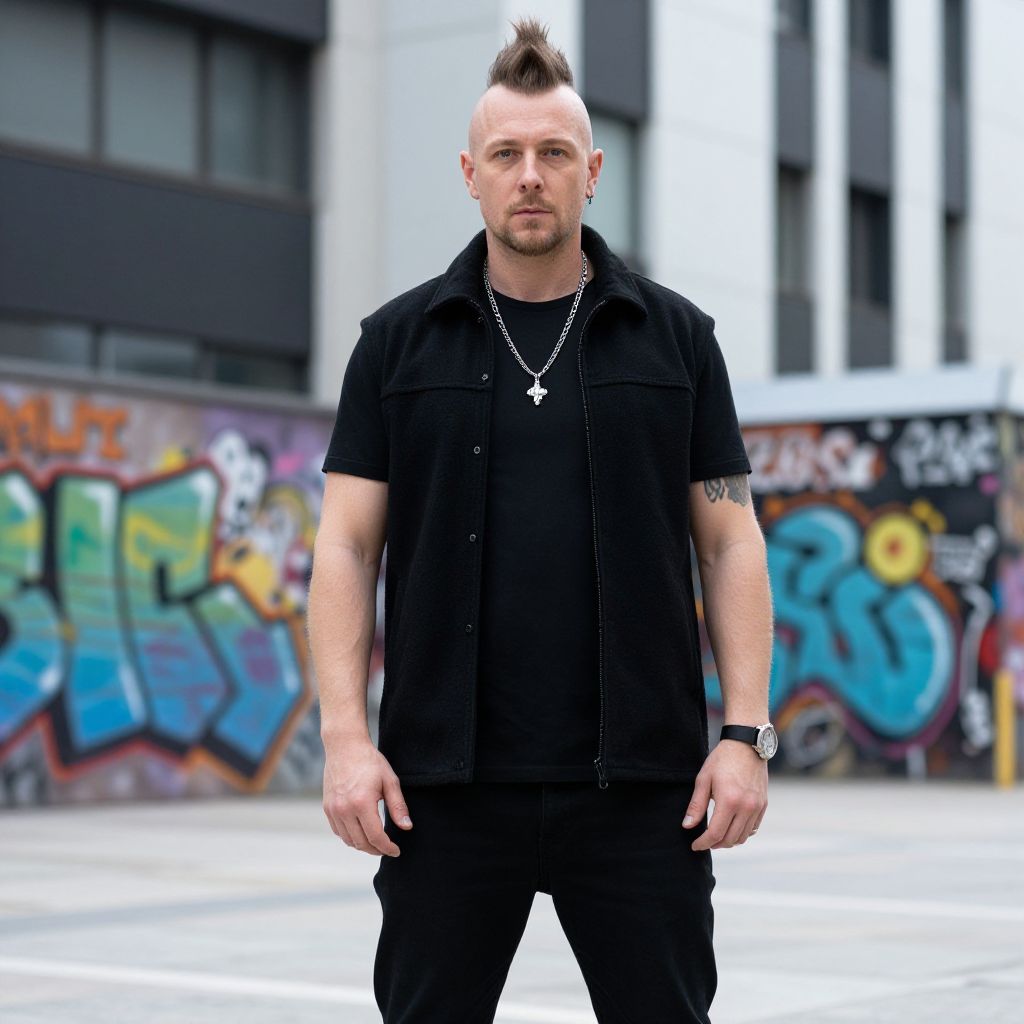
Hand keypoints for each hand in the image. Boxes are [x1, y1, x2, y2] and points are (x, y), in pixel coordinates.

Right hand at [322, 739, 412, 856]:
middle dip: (376, 850)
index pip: (375, 837)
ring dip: (363, 845)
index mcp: (362, 803)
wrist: (345, 746)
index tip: (396, 851)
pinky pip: (338, 831)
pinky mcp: (327, 807)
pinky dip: (350, 837)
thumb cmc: (370, 761)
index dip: (387, 848)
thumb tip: (406, 827)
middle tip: (387, 848)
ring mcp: (333, 809)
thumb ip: (398, 806)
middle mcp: (344, 809)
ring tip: (376, 842)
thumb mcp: (390, 780)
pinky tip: (361, 832)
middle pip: (361, 842)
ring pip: (348, 840)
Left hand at [682, 739, 767, 850]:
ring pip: (743, 837)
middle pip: (730, 839)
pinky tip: (732, 828)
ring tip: (717, 836)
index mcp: (729, 801)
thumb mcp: (703, 779)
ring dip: (729, 841)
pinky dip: (742, 833)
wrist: (746, 745)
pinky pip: (753, 828)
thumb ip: (696, 805)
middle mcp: (746, 807)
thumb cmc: (722, 760)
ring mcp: (757, 807)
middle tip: (704, 841)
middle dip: (715, 844)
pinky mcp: (763, 804)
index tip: (695, 846)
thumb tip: (687, 826)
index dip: (703, 843)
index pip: (716, 833)